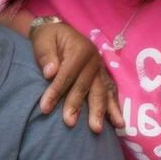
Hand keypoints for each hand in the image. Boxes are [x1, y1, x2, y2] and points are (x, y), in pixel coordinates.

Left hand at [30, 18, 121, 132]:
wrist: (58, 30)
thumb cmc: (48, 38)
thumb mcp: (42, 42)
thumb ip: (46, 56)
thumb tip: (50, 73)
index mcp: (80, 49)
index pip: (67, 74)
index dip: (55, 91)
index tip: (45, 108)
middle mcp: (94, 59)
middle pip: (86, 85)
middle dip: (77, 105)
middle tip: (70, 122)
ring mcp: (101, 69)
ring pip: (101, 92)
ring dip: (100, 112)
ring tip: (97, 129)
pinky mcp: (104, 76)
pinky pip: (111, 93)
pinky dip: (114, 108)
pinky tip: (118, 123)